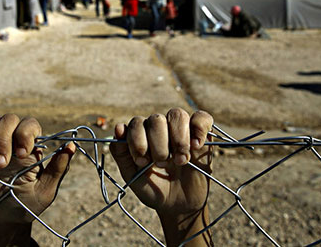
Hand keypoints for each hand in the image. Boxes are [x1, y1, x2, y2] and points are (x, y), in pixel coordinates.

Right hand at [0, 113, 74, 245]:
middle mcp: (15, 139)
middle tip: (1, 164)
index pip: (30, 125)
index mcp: (33, 146)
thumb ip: (57, 168)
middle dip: (4, 139)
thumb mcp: (46, 191)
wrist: (5, 218)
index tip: (21, 155)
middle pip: (10, 120)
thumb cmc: (29, 204)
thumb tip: (71, 145)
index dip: (25, 134)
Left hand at [110, 108, 213, 245]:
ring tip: (180, 161)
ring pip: (177, 115)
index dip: (137, 140)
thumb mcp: (133, 177)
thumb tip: (118, 128)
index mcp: (141, 134)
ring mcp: (181, 129)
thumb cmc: (153, 189)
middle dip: (158, 144)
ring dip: (178, 139)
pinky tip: (196, 146)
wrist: (179, 206)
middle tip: (161, 164)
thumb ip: (122, 154)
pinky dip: (199, 129)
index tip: (141, 162)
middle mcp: (160, 127)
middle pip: (156, 119)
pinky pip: (202, 118)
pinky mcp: (202, 134)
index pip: (136, 123)